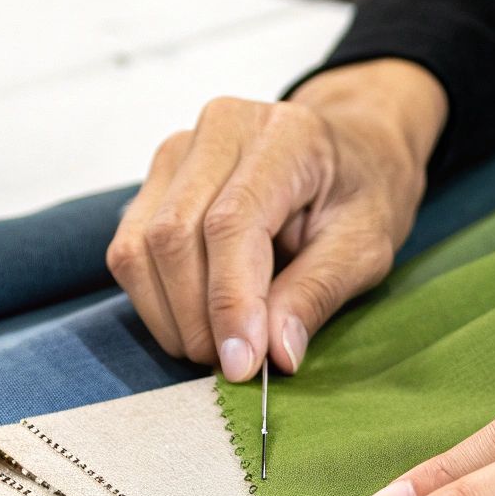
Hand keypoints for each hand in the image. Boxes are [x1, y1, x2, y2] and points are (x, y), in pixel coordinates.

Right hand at [107, 59, 446, 377]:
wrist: (349, 151)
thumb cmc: (362, 193)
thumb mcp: (365, 246)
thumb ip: (318, 293)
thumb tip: (275, 353)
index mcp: (282, 136)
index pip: (231, 223)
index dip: (229, 301)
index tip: (242, 363)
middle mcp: (219, 129)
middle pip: (174, 235)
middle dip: (197, 318)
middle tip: (234, 365)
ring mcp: (178, 151)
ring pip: (140, 247)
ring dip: (170, 316)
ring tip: (217, 348)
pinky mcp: (156, 180)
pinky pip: (130, 252)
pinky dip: (155, 302)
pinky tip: (195, 324)